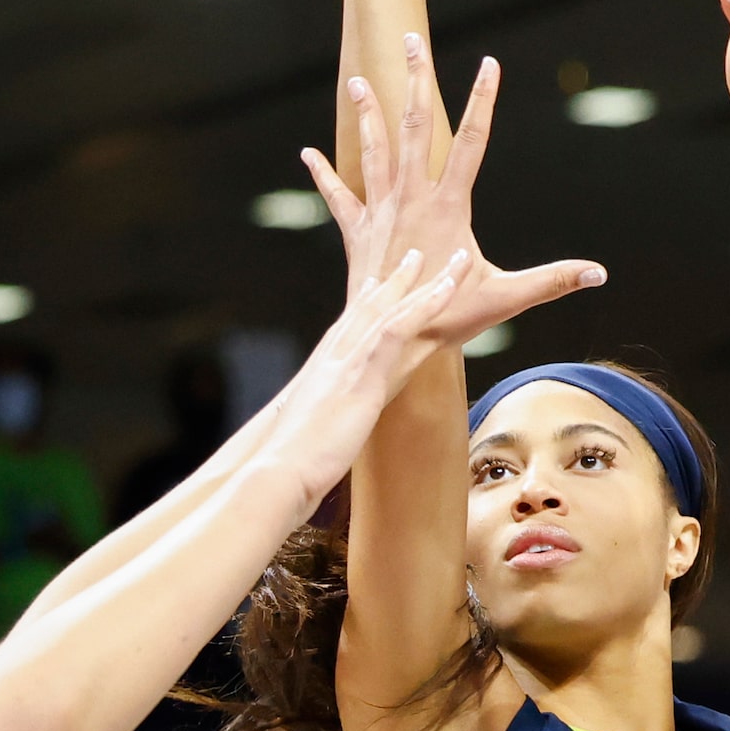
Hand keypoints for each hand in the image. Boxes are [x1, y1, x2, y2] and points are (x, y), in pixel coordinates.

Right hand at [259, 243, 470, 504]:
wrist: (276, 474)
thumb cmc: (285, 469)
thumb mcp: (305, 441)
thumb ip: (317, 430)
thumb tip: (320, 440)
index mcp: (323, 373)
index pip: (349, 329)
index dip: (368, 305)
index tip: (379, 284)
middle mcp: (335, 358)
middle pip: (371, 309)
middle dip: (396, 282)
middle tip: (415, 256)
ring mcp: (349, 362)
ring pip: (393, 309)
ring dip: (425, 281)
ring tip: (453, 260)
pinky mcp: (363, 373)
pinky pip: (399, 327)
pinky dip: (425, 304)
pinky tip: (447, 289)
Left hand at [300, 36, 603, 349]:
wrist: (390, 338)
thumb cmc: (449, 318)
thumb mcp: (507, 297)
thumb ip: (553, 280)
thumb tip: (600, 274)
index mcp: (447, 205)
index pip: (471, 140)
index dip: (482, 100)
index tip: (489, 64)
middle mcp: (411, 198)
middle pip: (415, 126)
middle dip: (414, 79)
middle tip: (410, 39)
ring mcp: (381, 212)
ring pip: (374, 151)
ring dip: (367, 114)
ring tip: (356, 80)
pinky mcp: (358, 232)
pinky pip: (338, 197)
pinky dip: (324, 175)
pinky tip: (308, 154)